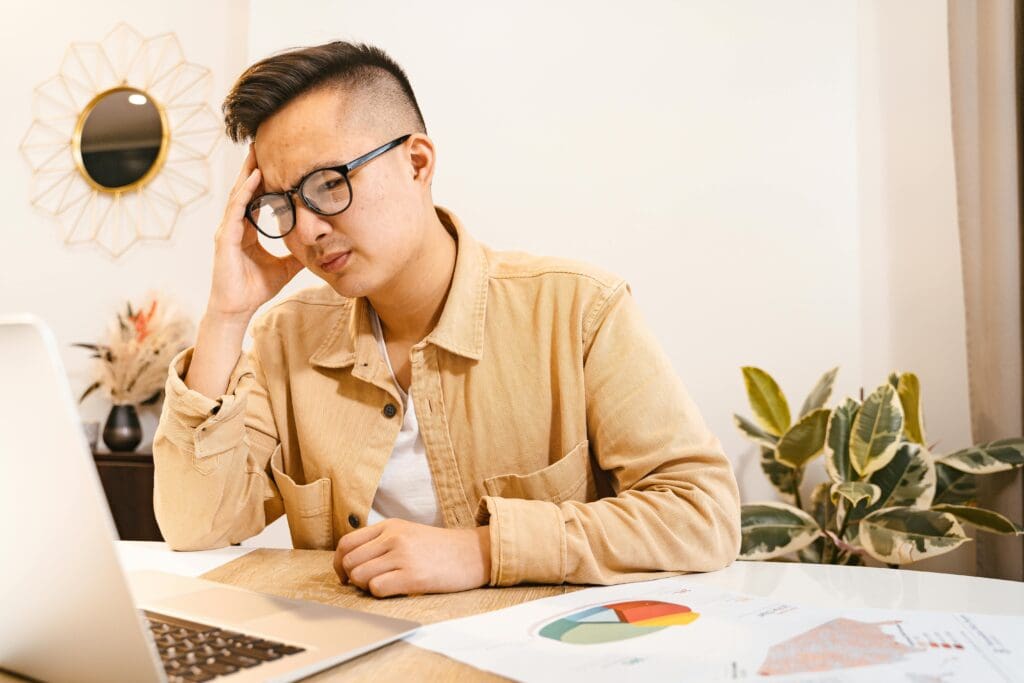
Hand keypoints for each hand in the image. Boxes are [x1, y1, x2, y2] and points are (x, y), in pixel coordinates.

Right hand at [207, 146, 303, 322]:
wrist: (237, 309)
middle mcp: (235, 225)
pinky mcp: (225, 238)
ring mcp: (228, 230)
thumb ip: (298, 255)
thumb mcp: (285, 268)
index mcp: (247, 230)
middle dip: (252, 166)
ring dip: (248, 172)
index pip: (255, 198)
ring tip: (256, 151)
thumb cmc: (255, 289)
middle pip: (244, 190)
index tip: (275, 160)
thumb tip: (319, 249)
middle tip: (261, 142)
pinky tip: (254, 178)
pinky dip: (245, 193)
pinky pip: (236, 210)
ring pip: (239, 194)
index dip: (263, 179)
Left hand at [333, 519, 490, 597]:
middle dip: (351, 578)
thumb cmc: (440, 548)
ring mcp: (402, 556)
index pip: (346, 543)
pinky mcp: (412, 577)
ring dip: (365, 587)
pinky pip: (376, 588)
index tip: (345, 575)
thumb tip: (351, 562)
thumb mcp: (408, 532)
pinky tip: (395, 590)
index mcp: (389, 526)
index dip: (339, 563)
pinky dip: (379, 594)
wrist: (474, 553)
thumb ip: (382, 540)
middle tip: (365, 585)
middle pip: (348, 561)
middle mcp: (393, 538)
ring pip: (359, 576)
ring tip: (383, 586)